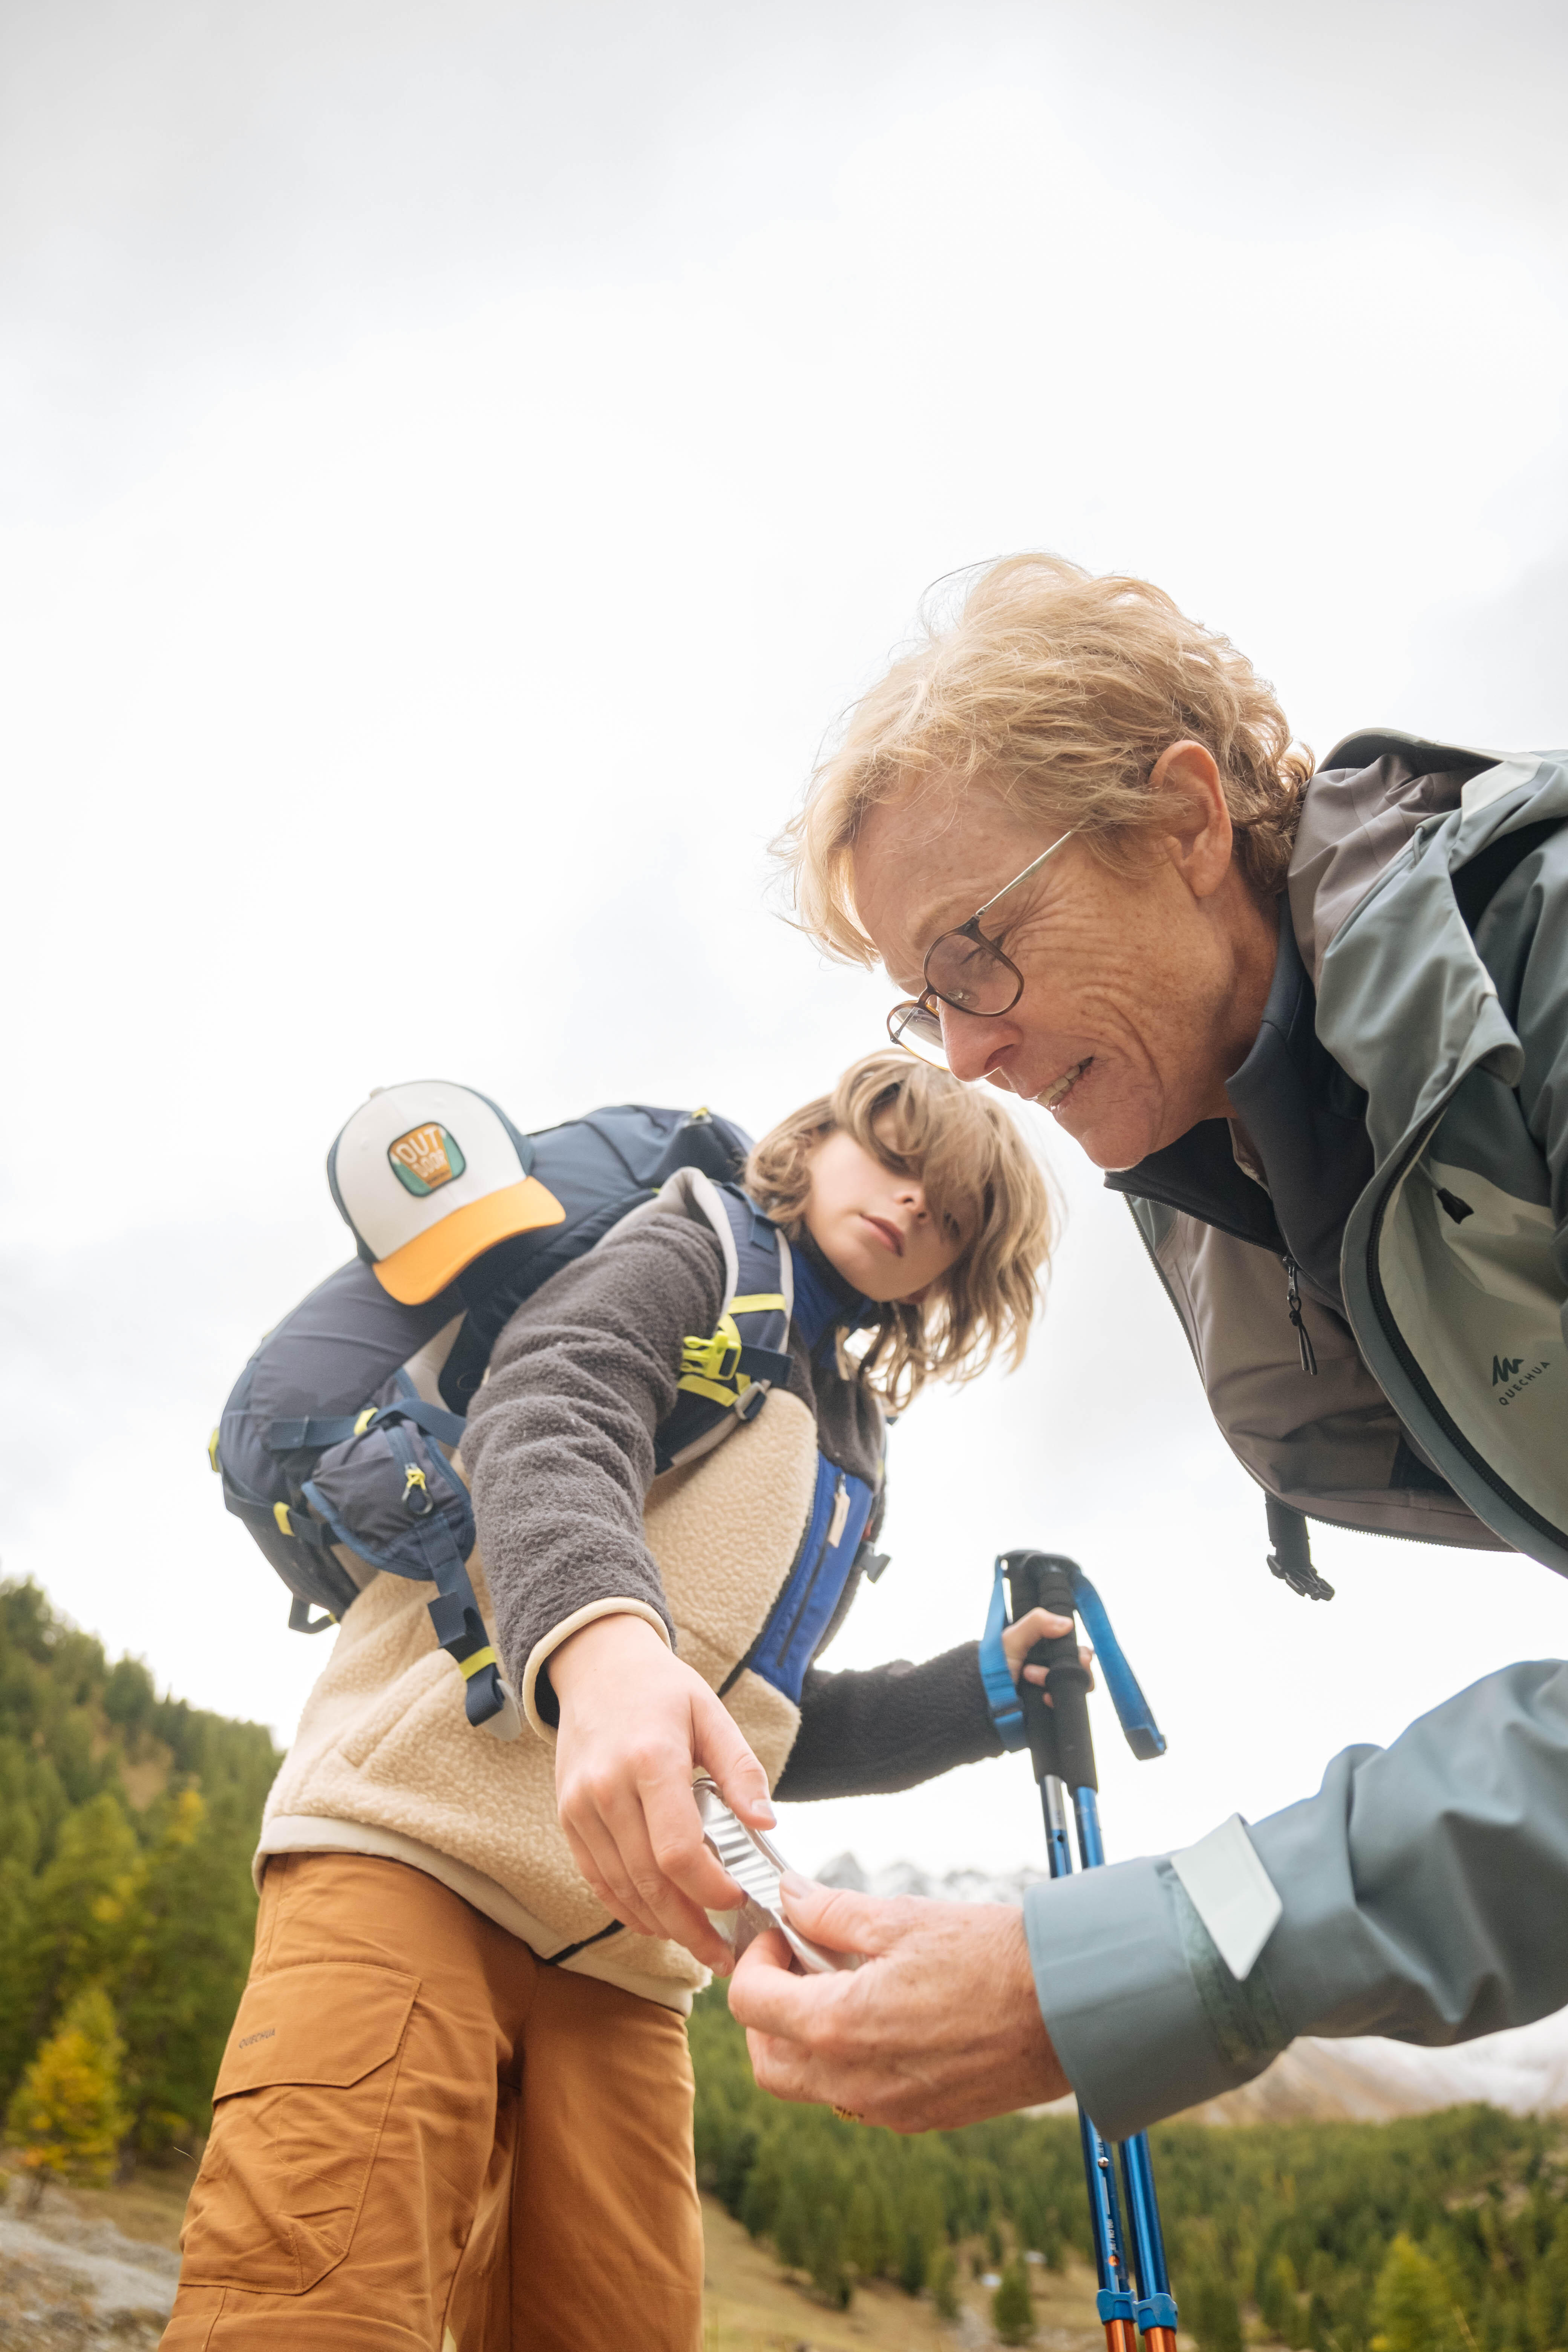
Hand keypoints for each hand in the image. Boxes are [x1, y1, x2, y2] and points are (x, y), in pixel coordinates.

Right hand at [550, 1613, 773, 1970]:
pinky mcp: (568, 1816)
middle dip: (689, 1926)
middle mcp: (607, 1788)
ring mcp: (580, 1806)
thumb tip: (766, 1824)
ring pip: (619, 1888)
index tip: (738, 1899)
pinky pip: (595, 1877)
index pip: (677, 1850)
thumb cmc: (661, 1690)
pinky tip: (655, 1921)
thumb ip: (741, 1770)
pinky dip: (625, 1907)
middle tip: (723, 1954)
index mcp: (650, 1760)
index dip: (709, 1888)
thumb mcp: (711, 1714)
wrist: (596, 1666)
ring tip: (696, 1944)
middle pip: (648, 1881)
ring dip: (659, 1925)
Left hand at [729, 1876, 1070, 2131]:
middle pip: (768, 2062)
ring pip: (809, 2086)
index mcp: (841, 2026)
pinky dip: (847, 2063)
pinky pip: (856, 2098)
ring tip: (841, 1987)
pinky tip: (880, 2018)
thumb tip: (791, 1898)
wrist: (1067, 2010)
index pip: (751, 2005)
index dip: (754, 1961)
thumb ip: (832, 1912)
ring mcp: (888, 2107)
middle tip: (795, 1966)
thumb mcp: (901, 1917)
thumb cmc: (991, 1958)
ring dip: (804, 2040)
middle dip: (765, 2012)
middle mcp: (855, 2080)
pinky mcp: (920, 2118)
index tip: (779, 1937)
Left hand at [1001, 1607, 1094, 1699]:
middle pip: (1081, 1668)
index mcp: (1046, 1649)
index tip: (1079, 1654)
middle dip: (1072, 1665)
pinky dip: (1057, 1699)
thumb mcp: (1012, 1638)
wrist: (980, 1698)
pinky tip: (1043, 1698)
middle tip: (1056, 1666)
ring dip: (1058, 1679)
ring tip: (1031, 1676)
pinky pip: (1066, 1704)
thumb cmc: (994, 1664)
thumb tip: (1068, 1624)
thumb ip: (1037, 1623)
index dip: (1080, 1651)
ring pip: (1075, 1685)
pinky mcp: (1050, 1707)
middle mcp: (1052, 1667)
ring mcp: (1052, 1688)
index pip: (1075, 1649)